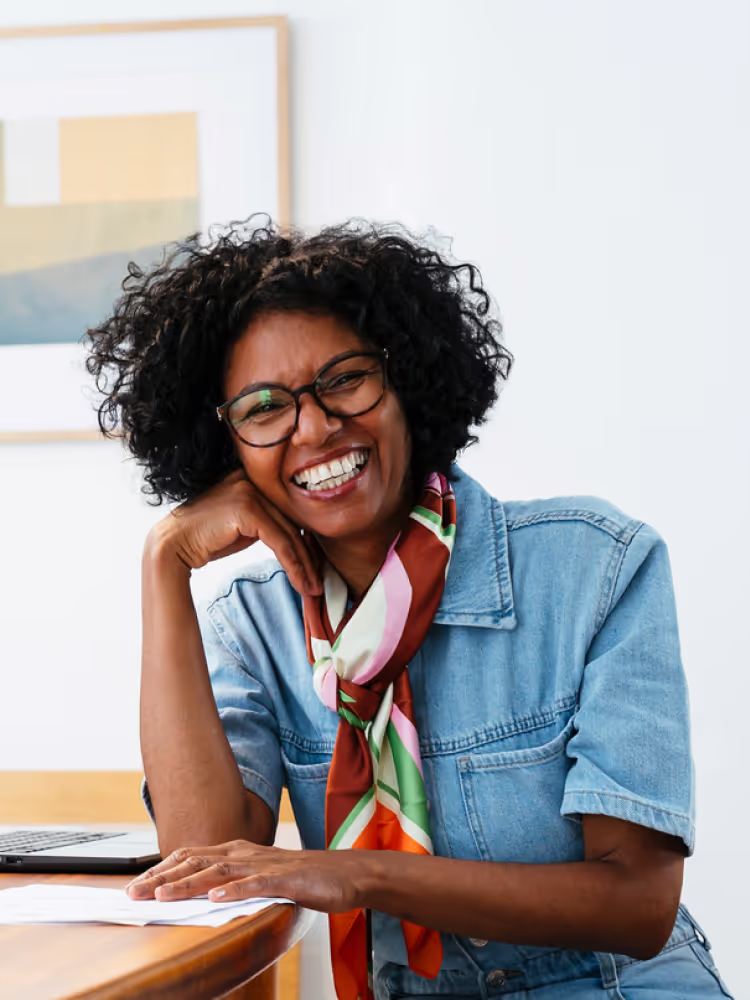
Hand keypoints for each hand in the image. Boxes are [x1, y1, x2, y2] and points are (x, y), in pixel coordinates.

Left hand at [125, 840, 365, 912]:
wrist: (345, 874)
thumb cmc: (303, 878)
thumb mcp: (259, 878)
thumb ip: (231, 882)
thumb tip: (198, 894)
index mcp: (239, 852)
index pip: (191, 856)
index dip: (162, 868)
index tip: (135, 883)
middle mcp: (247, 854)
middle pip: (197, 862)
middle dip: (162, 876)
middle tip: (133, 892)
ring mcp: (266, 865)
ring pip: (220, 871)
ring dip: (188, 883)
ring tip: (162, 894)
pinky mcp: (287, 880)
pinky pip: (257, 884)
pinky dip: (234, 890)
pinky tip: (216, 897)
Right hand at [145, 469, 321, 594]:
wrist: (172, 544)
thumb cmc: (206, 538)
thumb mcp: (244, 527)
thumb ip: (269, 524)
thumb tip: (299, 537)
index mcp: (253, 478)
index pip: (289, 511)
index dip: (306, 540)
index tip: (316, 566)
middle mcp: (253, 479)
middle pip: (293, 522)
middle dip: (310, 555)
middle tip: (319, 582)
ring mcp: (249, 490)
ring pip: (290, 533)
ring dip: (305, 566)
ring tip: (313, 589)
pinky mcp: (247, 508)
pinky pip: (280, 541)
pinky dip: (294, 565)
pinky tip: (301, 583)